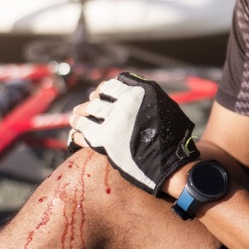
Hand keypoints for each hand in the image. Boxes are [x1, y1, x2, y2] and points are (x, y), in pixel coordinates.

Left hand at [70, 72, 197, 194]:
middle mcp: (125, 105)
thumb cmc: (173, 135)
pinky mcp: (106, 143)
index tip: (98, 96)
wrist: (173, 162)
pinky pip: (84, 135)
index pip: (110, 86)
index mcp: (139, 93)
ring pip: (86, 115)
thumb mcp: (163, 105)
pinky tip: (77, 136)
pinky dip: (78, 135)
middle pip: (96, 100)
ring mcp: (115, 123)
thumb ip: (144, 96)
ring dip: (78, 118)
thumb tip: (126, 93)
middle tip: (81, 110)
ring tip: (75, 120)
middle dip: (87, 106)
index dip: (102, 91)